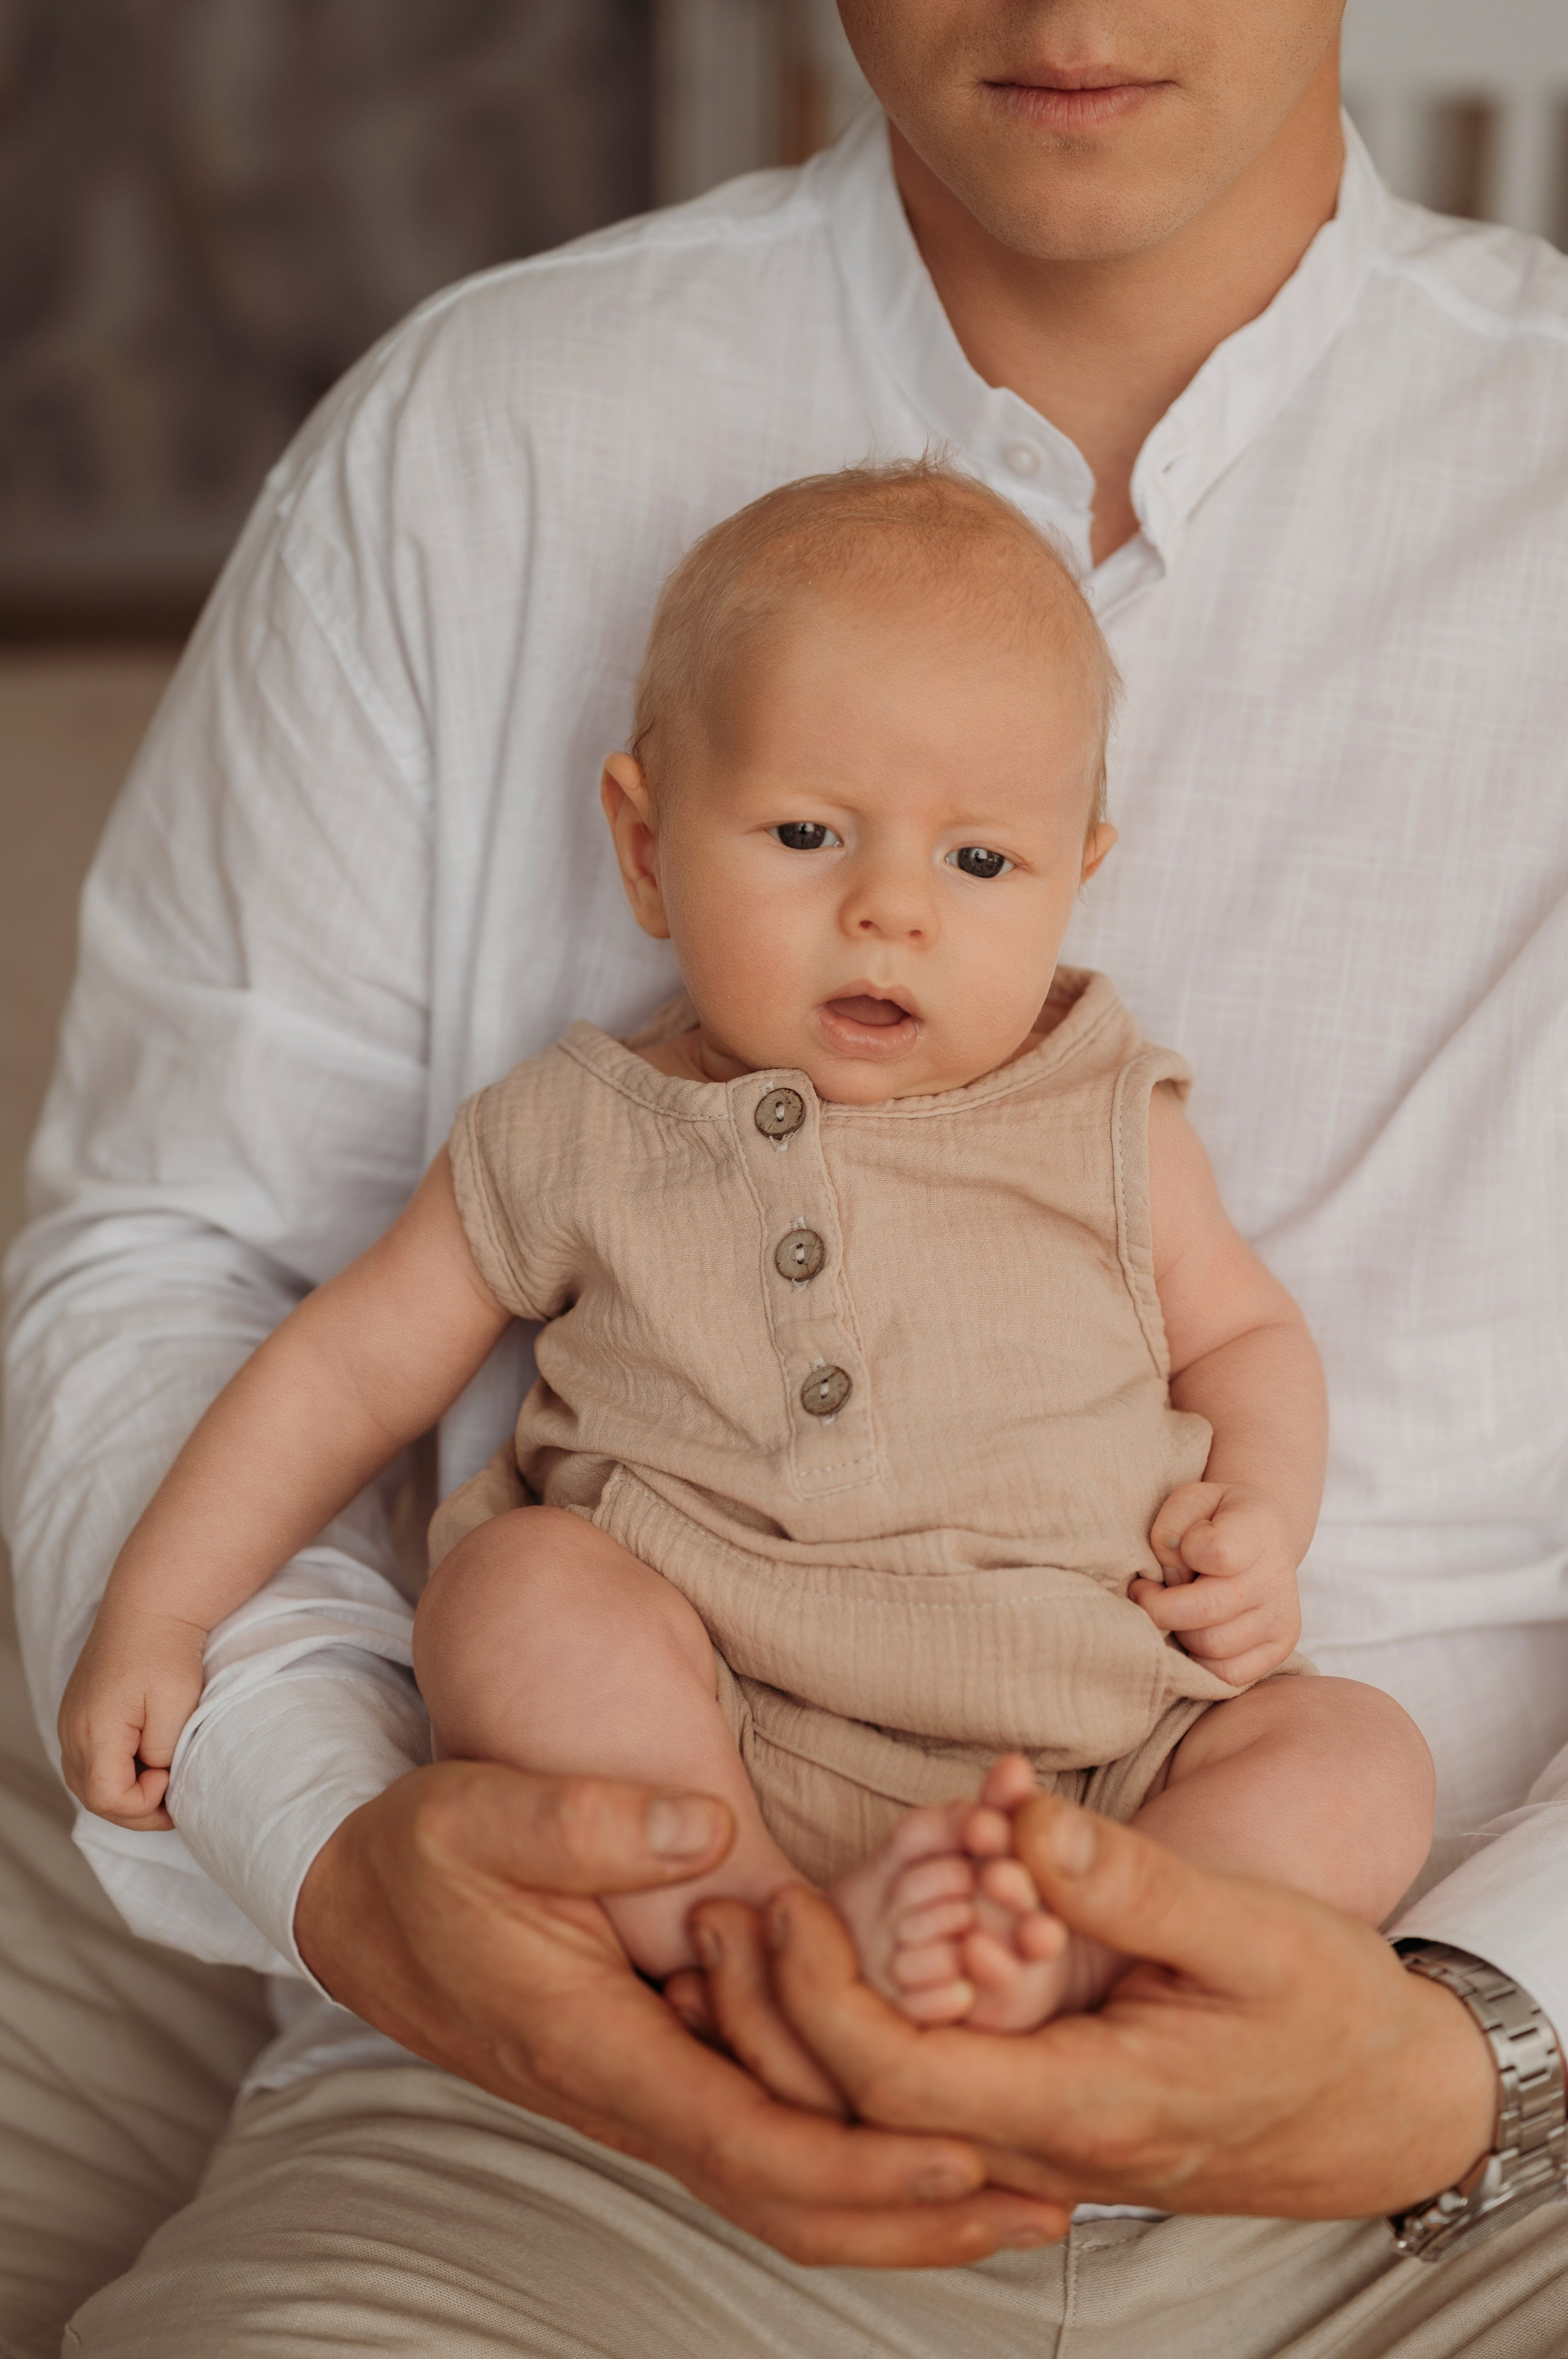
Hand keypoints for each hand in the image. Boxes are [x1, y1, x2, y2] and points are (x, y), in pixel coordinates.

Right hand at [58, 1608, 206, 1828]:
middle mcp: (72, 1731)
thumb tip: (153, 1777)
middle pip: (92, 1797)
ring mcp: (70, 1723)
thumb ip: (161, 1753)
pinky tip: (144, 1762)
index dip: (143, 1804)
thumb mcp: (177, 1707)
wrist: (149, 1608)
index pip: (107, 1798)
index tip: (171, 1778)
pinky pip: (86, 1761)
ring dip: (123, 1792)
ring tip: (160, 1781)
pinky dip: (113, 1771)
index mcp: (95, 1731)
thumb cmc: (167, 1652)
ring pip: (86, 1782)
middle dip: (135, 1809)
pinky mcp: (76, 1715)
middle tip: (173, 1797)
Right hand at [293, 1761, 1067, 2266]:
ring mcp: (644, 2092)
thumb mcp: (485, 1813)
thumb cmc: (425, 1852)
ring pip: (778, 2187)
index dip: (859, 2156)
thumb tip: (707, 1836)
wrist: (360, 1902)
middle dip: (911, 2214)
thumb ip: (594, 1823)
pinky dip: (847, 2161)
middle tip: (1041, 2207)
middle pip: (783, 2196)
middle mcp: (627, 2093)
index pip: (745, 2133)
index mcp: (594, 2043)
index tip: (964, 2150)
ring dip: (894, 2204)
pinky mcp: (658, 2072)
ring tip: (1013, 2198)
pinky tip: (918, 2141)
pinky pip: (762, 2143)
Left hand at [694, 1792, 1497, 2221]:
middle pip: (857, 2120)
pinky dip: (854, 2047)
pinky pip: (921, 2108)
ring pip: (878, 2127)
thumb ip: (1128, 1882)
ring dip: (798, 2039)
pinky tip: (811, 1981)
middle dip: (770, 2023)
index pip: (897, 2083)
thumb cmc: (1325, 2012)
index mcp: (1087, 2107)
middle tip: (712, 1917)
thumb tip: (1022, 1820)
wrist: (1382, 2106)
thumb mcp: (1248, 1929)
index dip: (818, 1997)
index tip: (781, 1902)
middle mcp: (1044, 2151)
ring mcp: (1037, 2153)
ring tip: (731, 1943)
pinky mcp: (1038, 2130)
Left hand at [1131, 1481, 1301, 1684]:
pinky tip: (1193, 1633)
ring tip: (1178, 1610)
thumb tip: (1171, 1577)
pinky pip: (1229, 1675)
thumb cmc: (1214, 1519)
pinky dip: (1200, 1661)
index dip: (1180, 1554)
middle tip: (1148, 1592)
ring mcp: (1281, 1617)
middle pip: (1206, 1610)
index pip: (1215, 1552)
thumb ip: (1171, 1528)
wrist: (1262, 1534)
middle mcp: (1276, 1577)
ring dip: (1180, 1632)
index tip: (1171, 1553)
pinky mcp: (1279, 1648)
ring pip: (1212, 1646)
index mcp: (1256, 1531)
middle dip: (1161, 1606)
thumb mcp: (1188, 1499)